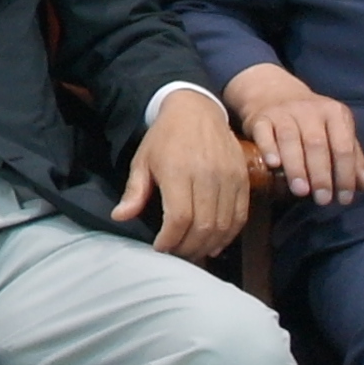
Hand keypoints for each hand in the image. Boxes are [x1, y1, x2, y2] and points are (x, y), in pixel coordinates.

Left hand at [115, 89, 251, 259]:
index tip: (160, 248)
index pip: (179, 218)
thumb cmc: (164, 137)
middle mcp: (207, 176)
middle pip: (203, 226)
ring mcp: (229, 178)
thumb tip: (119, 217)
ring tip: (193, 251)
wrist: (196, 110)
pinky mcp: (243, 179)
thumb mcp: (142, 160)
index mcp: (178, 171)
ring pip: (223, 225)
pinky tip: (214, 244)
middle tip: (176, 254)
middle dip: (188, 247)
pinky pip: (240, 216)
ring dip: (208, 245)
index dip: (170, 240)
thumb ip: (134, 191)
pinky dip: (229, 235)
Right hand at [225, 62, 363, 205]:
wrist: (274, 92)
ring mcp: (283, 112)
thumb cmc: (312, 121)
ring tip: (301, 192)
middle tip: (322, 200)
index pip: (343, 146)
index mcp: (334, 113)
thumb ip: (352, 157)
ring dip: (296, 167)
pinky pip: (264, 132)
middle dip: (321, 174)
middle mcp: (310, 109)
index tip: (344, 199)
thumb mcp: (336, 132)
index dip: (345, 174)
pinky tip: (273, 165)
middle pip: (317, 144)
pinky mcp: (260, 117)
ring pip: (290, 139)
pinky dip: (268, 148)